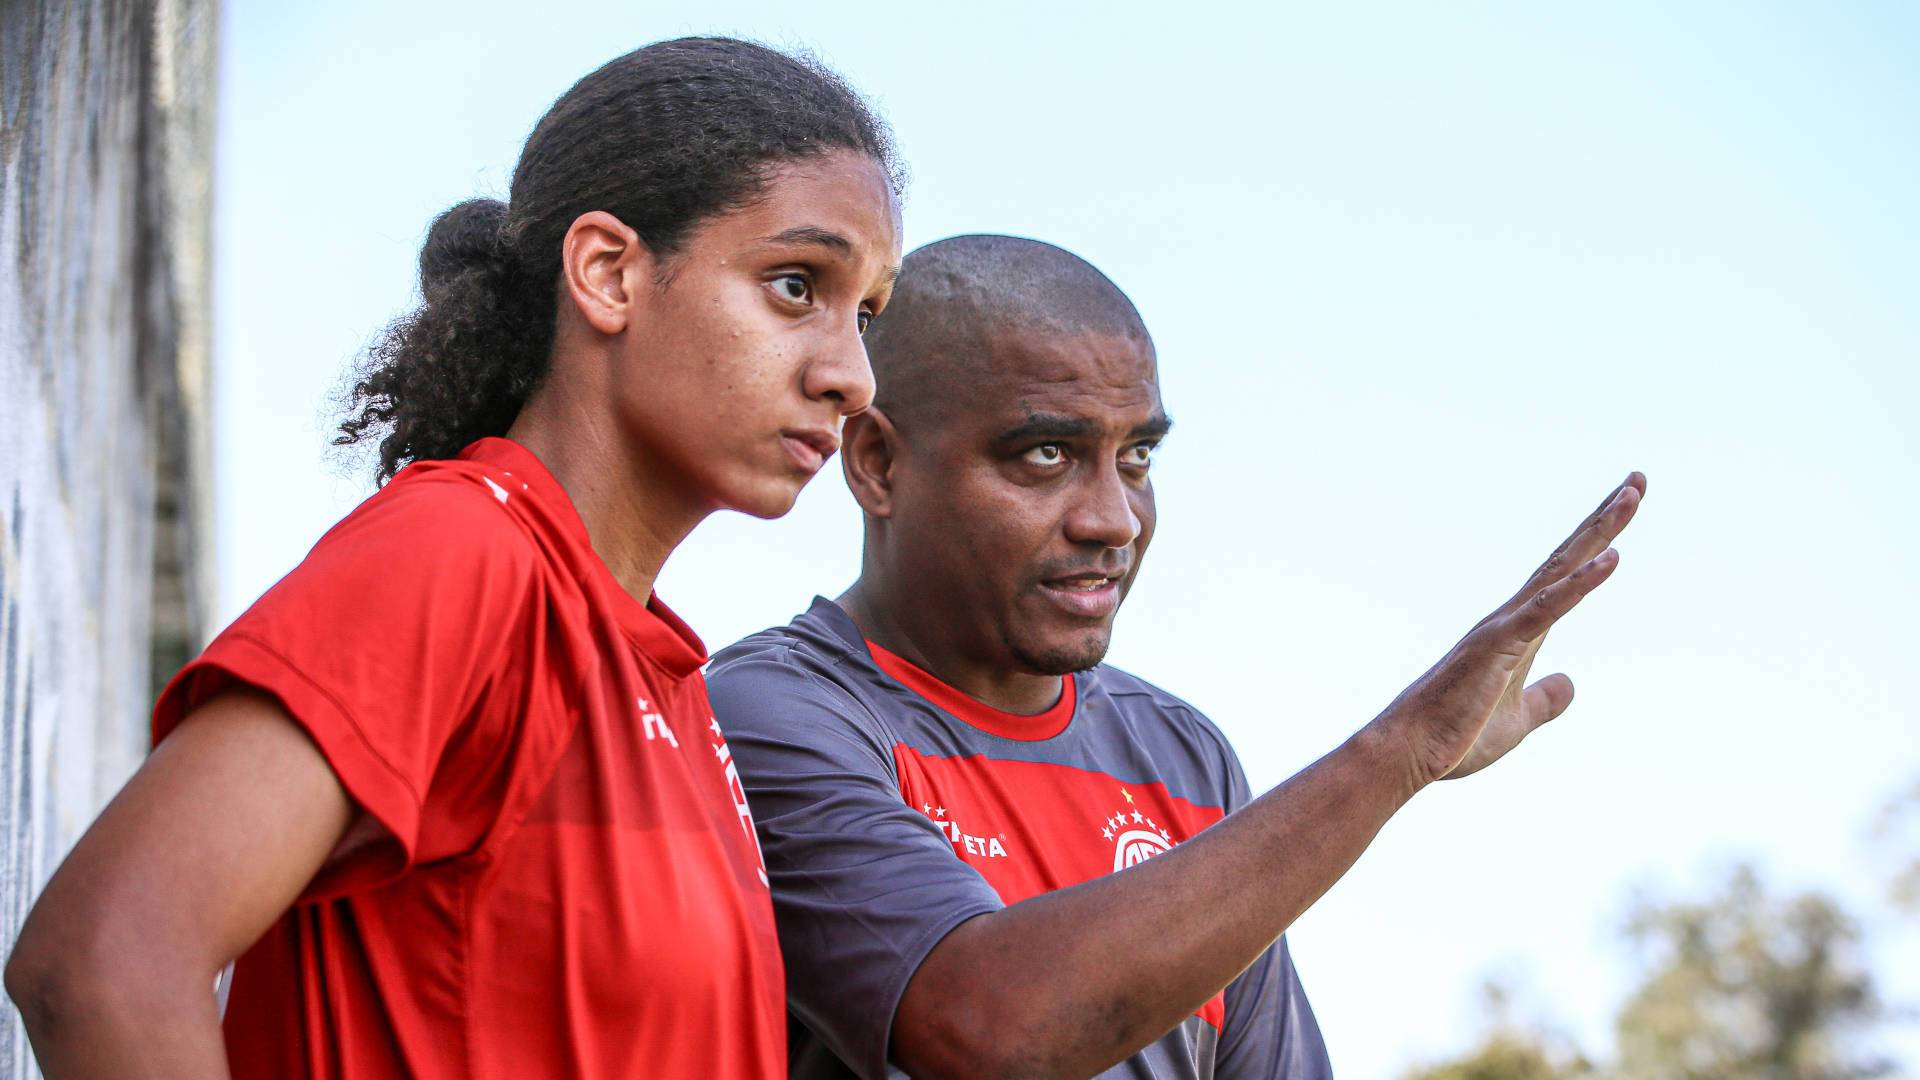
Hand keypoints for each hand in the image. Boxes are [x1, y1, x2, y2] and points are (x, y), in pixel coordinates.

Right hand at [1380, 472, 1645, 785]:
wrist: (1409, 752)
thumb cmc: (1452, 737)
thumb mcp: (1517, 722)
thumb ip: (1544, 700)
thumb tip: (1570, 682)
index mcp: (1519, 633)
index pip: (1565, 578)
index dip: (1597, 544)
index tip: (1623, 508)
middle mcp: (1512, 618)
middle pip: (1567, 559)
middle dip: (1605, 520)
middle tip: (1638, 481)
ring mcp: (1505, 627)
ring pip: (1561, 570)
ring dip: (1599, 532)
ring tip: (1632, 495)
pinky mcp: (1500, 644)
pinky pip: (1549, 607)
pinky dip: (1582, 582)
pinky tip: (1612, 558)